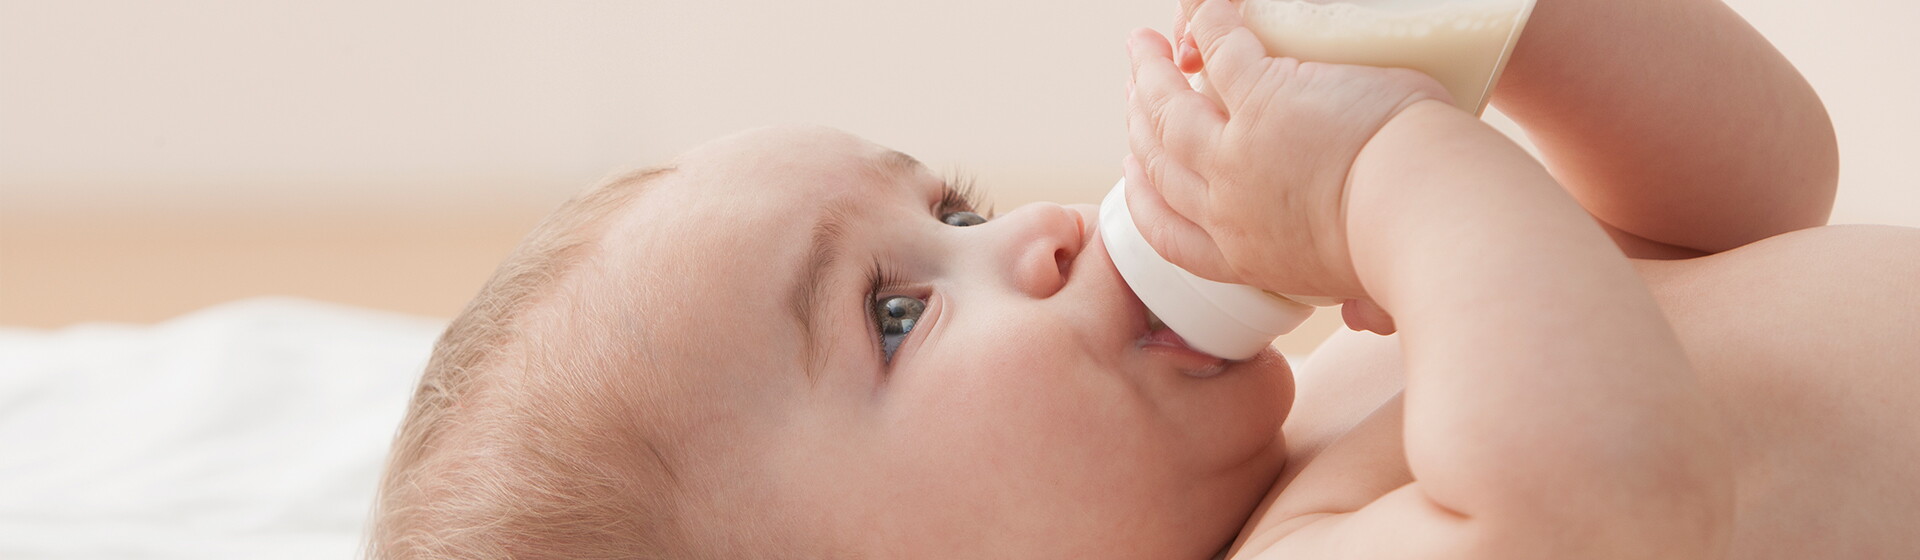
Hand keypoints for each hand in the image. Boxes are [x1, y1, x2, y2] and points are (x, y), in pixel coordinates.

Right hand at [1124, 0, 1452, 298]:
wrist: (1426, 218)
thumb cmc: (1412, 259)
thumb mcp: (1368, 295)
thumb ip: (1363, 306)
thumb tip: (1363, 322)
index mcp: (1248, 258)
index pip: (1170, 235)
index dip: (1143, 200)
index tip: (1134, 176)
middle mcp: (1229, 209)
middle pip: (1161, 165)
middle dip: (1140, 128)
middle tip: (1135, 99)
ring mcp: (1239, 152)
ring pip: (1171, 108)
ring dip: (1149, 75)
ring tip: (1139, 48)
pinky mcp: (1267, 96)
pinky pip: (1221, 50)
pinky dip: (1208, 28)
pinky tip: (1202, 14)